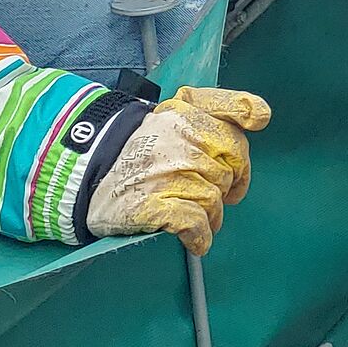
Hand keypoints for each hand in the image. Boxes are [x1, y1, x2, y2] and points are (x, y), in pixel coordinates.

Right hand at [85, 85, 270, 254]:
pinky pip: (196, 224)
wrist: (87, 172)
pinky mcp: (154, 204)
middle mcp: (178, 137)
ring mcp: (166, 171)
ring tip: (194, 214)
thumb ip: (217, 108)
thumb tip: (260, 115)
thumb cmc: (141, 148)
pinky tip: (193, 238)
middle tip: (209, 192)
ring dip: (210, 215)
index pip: (236, 112)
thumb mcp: (174, 114)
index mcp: (185, 111)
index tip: (239, 153)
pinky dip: (199, 235)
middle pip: (231, 167)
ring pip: (214, 199)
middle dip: (226, 185)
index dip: (244, 132)